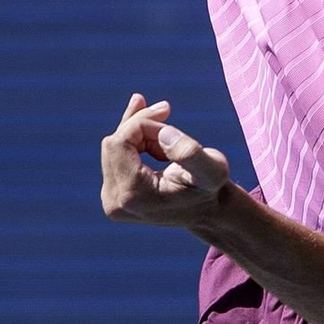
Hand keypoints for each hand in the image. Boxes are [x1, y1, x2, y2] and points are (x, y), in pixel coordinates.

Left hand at [100, 92, 230, 226]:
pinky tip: (155, 138)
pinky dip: (134, 139)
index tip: (169, 121)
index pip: (120, 142)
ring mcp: (111, 200)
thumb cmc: (210, 189)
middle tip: (167, 113)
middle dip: (141, 125)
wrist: (206, 210)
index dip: (143, 124)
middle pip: (114, 143)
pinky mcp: (113, 195)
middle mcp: (115, 202)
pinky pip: (114, 154)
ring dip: (141, 132)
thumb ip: (190, 152)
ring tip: (166, 132)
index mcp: (133, 196)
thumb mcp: (212, 170)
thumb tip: (163, 134)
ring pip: (114, 145)